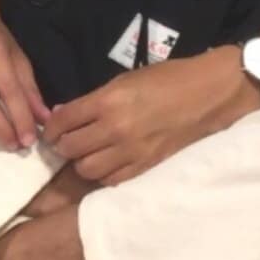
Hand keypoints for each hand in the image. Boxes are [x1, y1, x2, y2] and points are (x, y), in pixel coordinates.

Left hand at [40, 45, 259, 185]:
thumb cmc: (168, 79)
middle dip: (63, 145)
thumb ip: (95, 100)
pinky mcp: (147, 167)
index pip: (63, 121)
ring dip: (82, 162)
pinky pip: (112, 180)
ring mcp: (132, 152)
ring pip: (87, 170)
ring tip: (87, 153)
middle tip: (66, 141)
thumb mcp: (126, 80)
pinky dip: (104, 174)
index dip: (51, 127)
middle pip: (70, 149)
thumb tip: (64, 115)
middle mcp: (116, 129)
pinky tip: (108, 163)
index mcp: (108, 101)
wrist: (209, 94)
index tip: (51, 129)